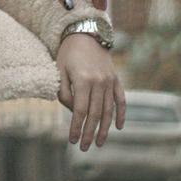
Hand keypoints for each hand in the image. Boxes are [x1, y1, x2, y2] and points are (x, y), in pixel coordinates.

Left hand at [56, 34, 125, 150]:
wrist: (85, 33)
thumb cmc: (68, 53)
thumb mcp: (59, 71)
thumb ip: (64, 93)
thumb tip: (72, 112)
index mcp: (83, 80)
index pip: (79, 111)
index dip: (76, 127)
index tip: (72, 140)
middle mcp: (99, 82)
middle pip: (95, 114)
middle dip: (89, 133)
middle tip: (83, 147)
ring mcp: (110, 81)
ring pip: (108, 110)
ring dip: (104, 129)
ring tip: (99, 143)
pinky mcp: (116, 79)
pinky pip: (121, 100)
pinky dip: (121, 114)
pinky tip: (119, 127)